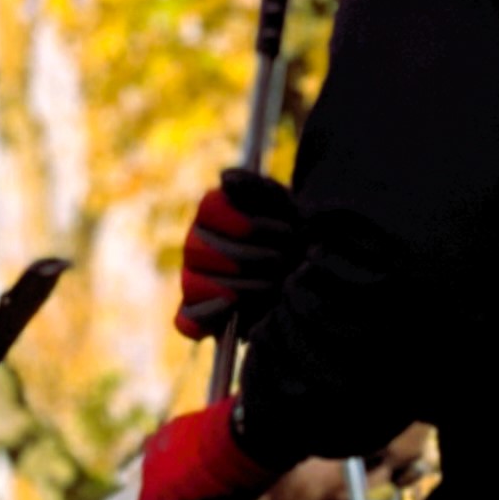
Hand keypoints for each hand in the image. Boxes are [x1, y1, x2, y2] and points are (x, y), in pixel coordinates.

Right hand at [175, 168, 303, 343]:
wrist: (311, 277)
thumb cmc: (296, 239)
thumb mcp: (285, 208)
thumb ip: (256, 188)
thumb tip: (226, 179)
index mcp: (211, 214)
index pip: (210, 209)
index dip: (246, 222)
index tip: (286, 231)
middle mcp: (196, 245)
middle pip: (200, 249)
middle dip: (250, 258)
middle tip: (283, 262)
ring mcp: (193, 281)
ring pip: (195, 283)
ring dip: (241, 286)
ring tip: (276, 284)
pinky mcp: (199, 316)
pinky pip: (187, 320)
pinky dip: (205, 317)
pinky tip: (231, 308)